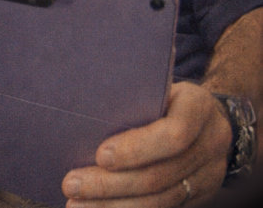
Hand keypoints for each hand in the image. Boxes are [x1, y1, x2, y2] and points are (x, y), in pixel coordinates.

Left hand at [61, 82, 230, 206]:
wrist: (204, 117)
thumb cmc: (162, 96)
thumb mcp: (153, 86)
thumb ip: (128, 99)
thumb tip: (77, 112)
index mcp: (198, 107)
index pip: (174, 133)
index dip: (137, 148)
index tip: (100, 155)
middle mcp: (210, 143)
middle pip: (160, 174)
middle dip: (111, 184)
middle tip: (71, 185)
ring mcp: (208, 174)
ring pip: (161, 199)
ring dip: (114, 205)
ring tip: (77, 204)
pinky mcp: (200, 195)